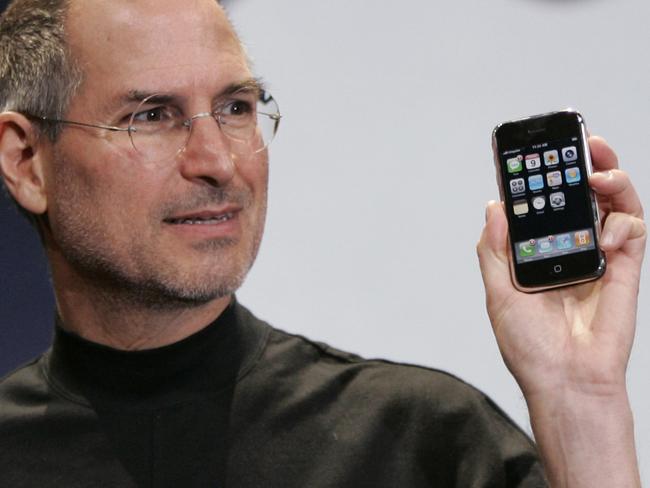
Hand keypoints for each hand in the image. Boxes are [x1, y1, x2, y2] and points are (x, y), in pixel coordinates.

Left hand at [477, 136, 645, 397]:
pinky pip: (634, 231)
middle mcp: (569, 249)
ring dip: (611, 178)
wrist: (566, 381)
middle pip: (581, 197)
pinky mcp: (626, 269)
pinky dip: (625, 221)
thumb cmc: (529, 345)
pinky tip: (609, 231)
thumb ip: (495, 250)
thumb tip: (494, 206)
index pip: (543, 206)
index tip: (537, 153)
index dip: (543, 178)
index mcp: (538, 253)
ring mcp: (599, 257)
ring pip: (613, 205)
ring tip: (598, 168)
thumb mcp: (499, 293)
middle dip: (583, 165)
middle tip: (581, 143)